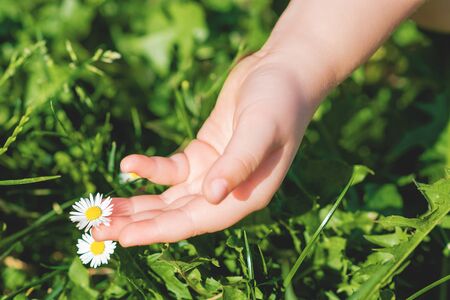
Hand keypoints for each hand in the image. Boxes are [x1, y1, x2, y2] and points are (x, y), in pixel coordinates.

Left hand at [93, 50, 316, 246]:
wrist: (282, 73)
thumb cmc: (279, 101)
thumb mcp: (260, 128)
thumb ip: (238, 163)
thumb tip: (212, 197)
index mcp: (247, 194)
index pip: (198, 220)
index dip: (161, 230)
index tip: (126, 237)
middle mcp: (229, 190)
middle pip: (179, 215)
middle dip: (141, 222)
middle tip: (100, 229)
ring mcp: (214, 173)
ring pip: (171, 197)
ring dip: (139, 204)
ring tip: (104, 209)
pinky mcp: (203, 153)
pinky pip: (172, 169)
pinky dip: (150, 169)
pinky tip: (128, 165)